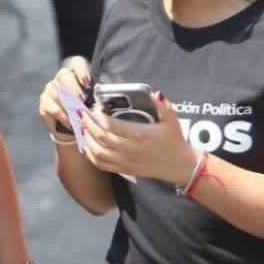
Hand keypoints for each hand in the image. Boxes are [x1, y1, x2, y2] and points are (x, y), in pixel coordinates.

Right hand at [38, 55, 90, 138]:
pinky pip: (52, 108)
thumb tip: (99, 103)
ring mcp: (50, 90)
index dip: (81, 70)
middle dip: (73, 88)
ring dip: (68, 105)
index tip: (87, 83)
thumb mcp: (94, 103)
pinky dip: (63, 117)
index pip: (76, 62)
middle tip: (81, 101)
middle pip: (63, 74)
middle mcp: (61, 79)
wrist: (73, 127)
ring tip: (79, 116)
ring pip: (56, 92)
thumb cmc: (87, 111)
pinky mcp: (44, 104)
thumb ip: (95, 99)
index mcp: (75, 73)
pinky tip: (71, 123)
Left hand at [80, 92, 197, 183]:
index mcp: (140, 134)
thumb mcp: (172, 120)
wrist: (180, 166)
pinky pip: (102, 165)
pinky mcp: (125, 170)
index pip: (110, 124)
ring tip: (83, 129)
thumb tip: (155, 93)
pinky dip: (91, 156)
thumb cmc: (175, 141)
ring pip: (98, 151)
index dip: (98, 115)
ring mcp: (126, 161)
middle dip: (88, 124)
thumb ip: (163, 106)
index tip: (94, 107)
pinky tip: (87, 147)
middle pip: (101, 136)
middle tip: (83, 115)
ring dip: (87, 139)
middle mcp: (131, 148)